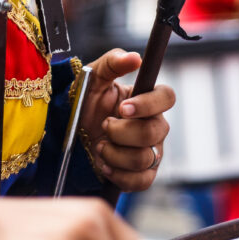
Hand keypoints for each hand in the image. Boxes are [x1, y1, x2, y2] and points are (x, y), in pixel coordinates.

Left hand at [79, 49, 175, 190]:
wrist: (71, 136)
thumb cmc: (86, 102)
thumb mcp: (93, 78)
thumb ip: (113, 63)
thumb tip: (135, 58)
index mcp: (147, 99)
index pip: (167, 97)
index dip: (148, 104)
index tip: (123, 108)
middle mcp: (154, 125)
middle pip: (155, 132)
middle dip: (122, 132)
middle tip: (103, 125)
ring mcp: (151, 151)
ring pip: (145, 158)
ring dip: (115, 153)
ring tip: (99, 145)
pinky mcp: (143, 175)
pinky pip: (141, 181)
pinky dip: (118, 174)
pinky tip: (104, 164)